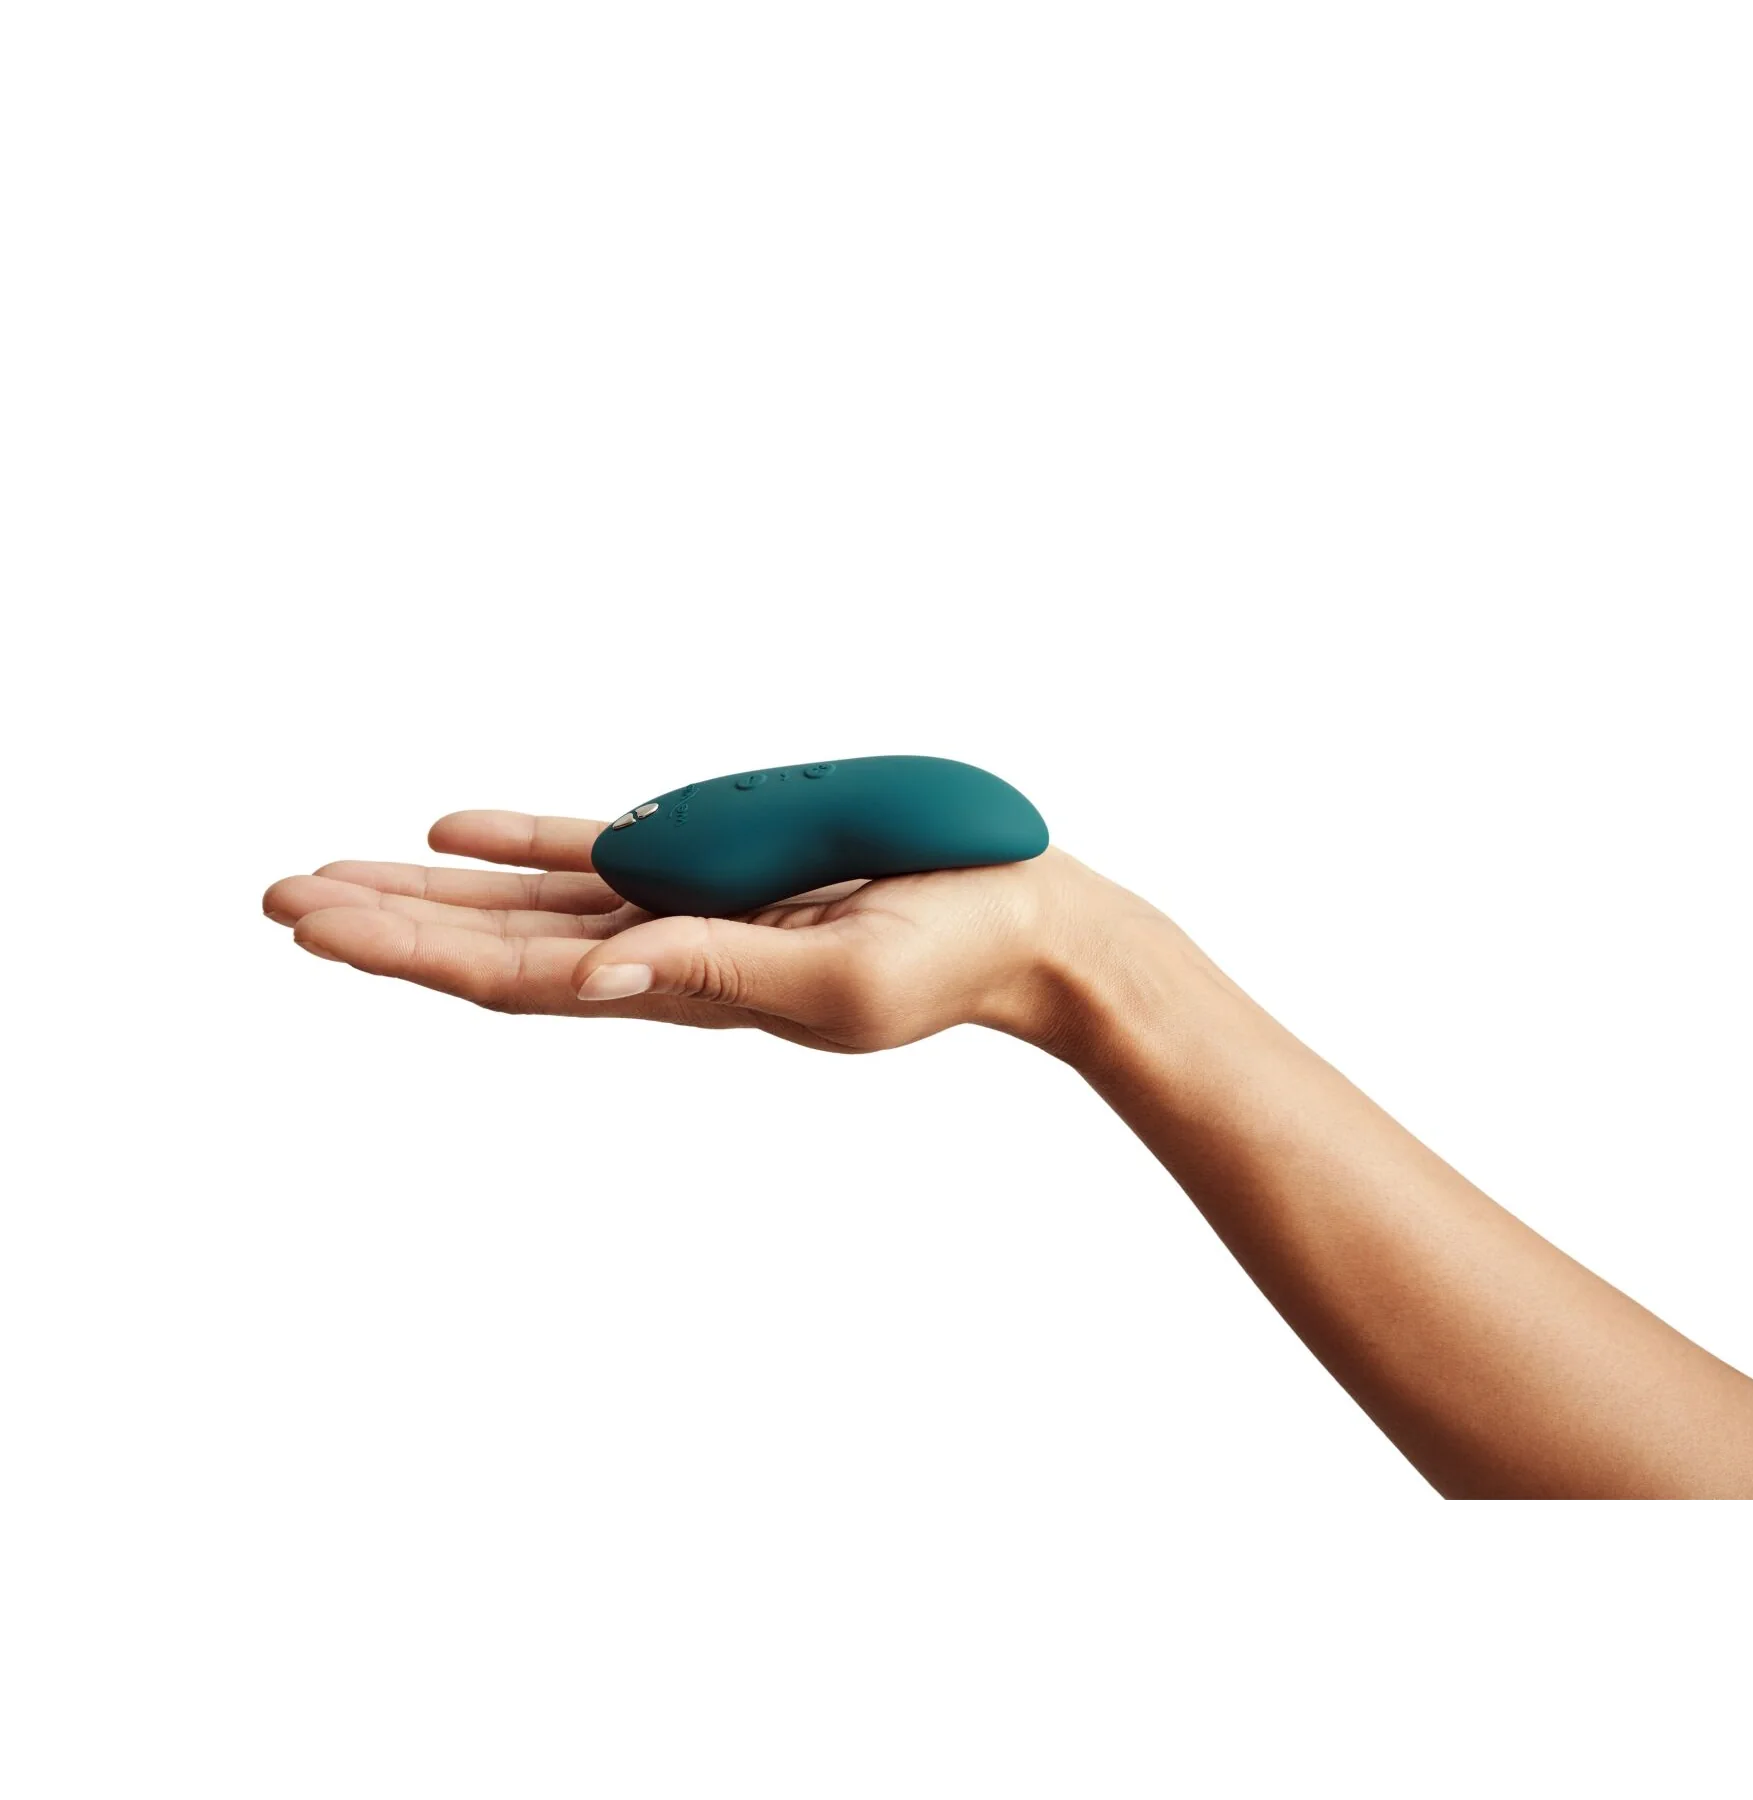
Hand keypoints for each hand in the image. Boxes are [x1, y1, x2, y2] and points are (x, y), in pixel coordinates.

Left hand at [263, 810, 1124, 1053]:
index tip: (309, 924)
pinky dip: (522, 843)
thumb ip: (718, 967)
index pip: (514, 977)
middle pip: (493, 942)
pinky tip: (453, 829)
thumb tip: (593, 975)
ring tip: (334, 876)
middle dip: (385, 924)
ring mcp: (686, 908)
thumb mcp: (839, 974)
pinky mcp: (718, 867)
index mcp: (684, 989)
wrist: (1019, 930)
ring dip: (429, 892)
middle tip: (274, 900)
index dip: (408, 951)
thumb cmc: (949, 954)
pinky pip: (597, 854)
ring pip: (526, 900)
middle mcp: (663, 956)